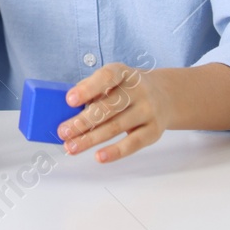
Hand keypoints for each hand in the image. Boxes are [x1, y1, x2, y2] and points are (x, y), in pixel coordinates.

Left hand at [58, 63, 172, 162]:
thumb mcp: (112, 80)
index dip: (87, 89)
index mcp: (123, 73)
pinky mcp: (154, 131)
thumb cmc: (126, 88)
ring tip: (72, 147)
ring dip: (91, 139)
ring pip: (116, 127)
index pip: (106, 78)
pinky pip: (133, 143)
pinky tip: (99, 157)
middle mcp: (138, 90)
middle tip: (63, 132)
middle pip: (107, 108)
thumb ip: (91, 89)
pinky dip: (115, 151)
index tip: (69, 100)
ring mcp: (148, 111)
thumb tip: (67, 108)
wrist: (166, 96)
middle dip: (82, 122)